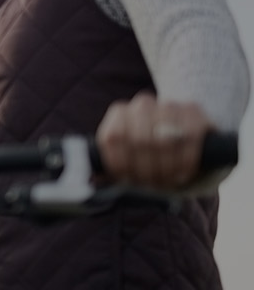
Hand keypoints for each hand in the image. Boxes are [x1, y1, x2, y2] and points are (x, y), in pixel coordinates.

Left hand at [96, 92, 210, 188]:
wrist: (181, 137)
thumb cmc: (147, 154)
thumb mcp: (125, 157)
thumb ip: (108, 165)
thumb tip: (96, 176)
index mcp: (119, 113)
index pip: (114, 138)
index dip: (122, 164)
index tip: (129, 180)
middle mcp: (142, 105)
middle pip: (140, 141)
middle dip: (146, 170)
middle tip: (152, 185)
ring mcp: (168, 105)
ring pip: (165, 141)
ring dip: (167, 168)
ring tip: (168, 181)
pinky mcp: (193, 110)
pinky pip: (190, 137)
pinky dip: (186, 160)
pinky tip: (185, 172)